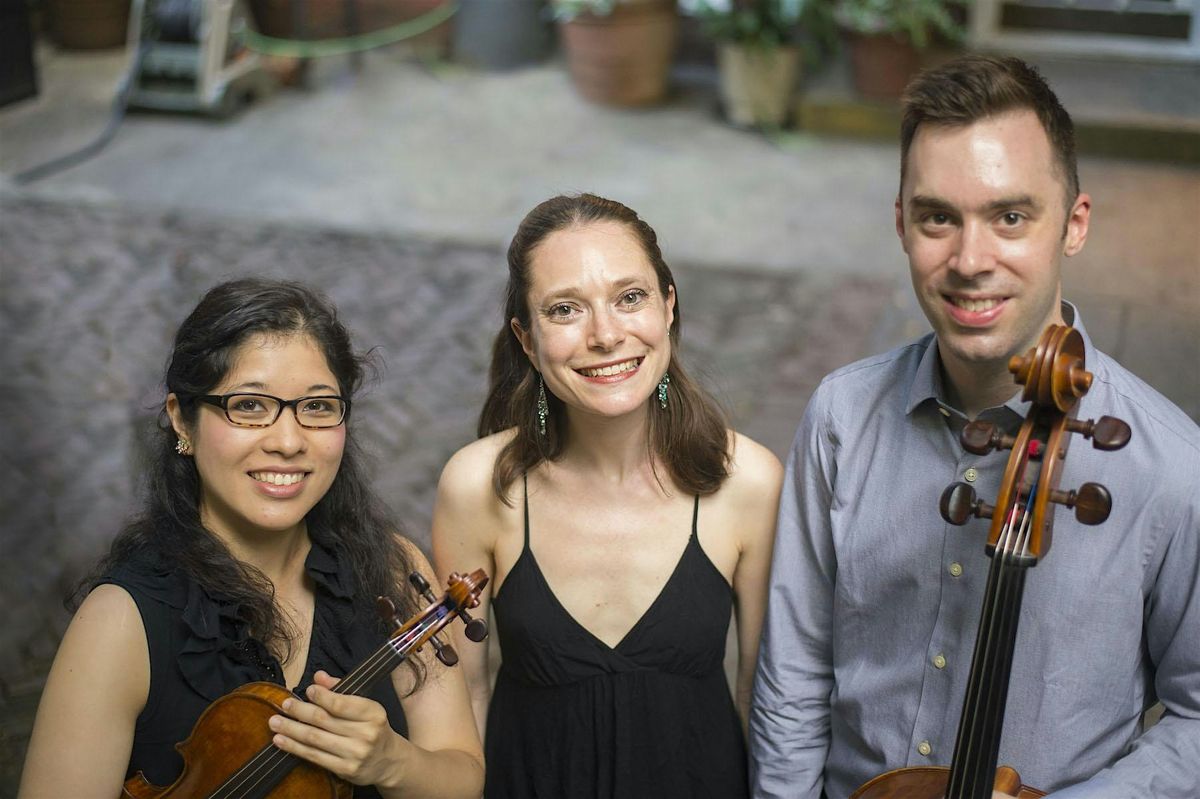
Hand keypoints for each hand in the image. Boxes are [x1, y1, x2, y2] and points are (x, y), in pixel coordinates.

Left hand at [269, 670, 407, 786]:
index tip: (308, 690)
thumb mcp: (365, 706)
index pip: (341, 703)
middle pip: (324, 720)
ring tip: (275, 722)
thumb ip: (341, 690)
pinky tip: (281, 741)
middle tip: (284, 704)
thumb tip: (319, 677)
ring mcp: (355, 753)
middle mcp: (366, 733)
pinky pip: (314, 756)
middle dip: (300, 711)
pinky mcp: (345, 769)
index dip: (321, 696)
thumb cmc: (373, 728)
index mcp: (373, 713)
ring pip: (315, 739)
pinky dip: (295, 748)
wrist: (388, 761)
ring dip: (291, 729)